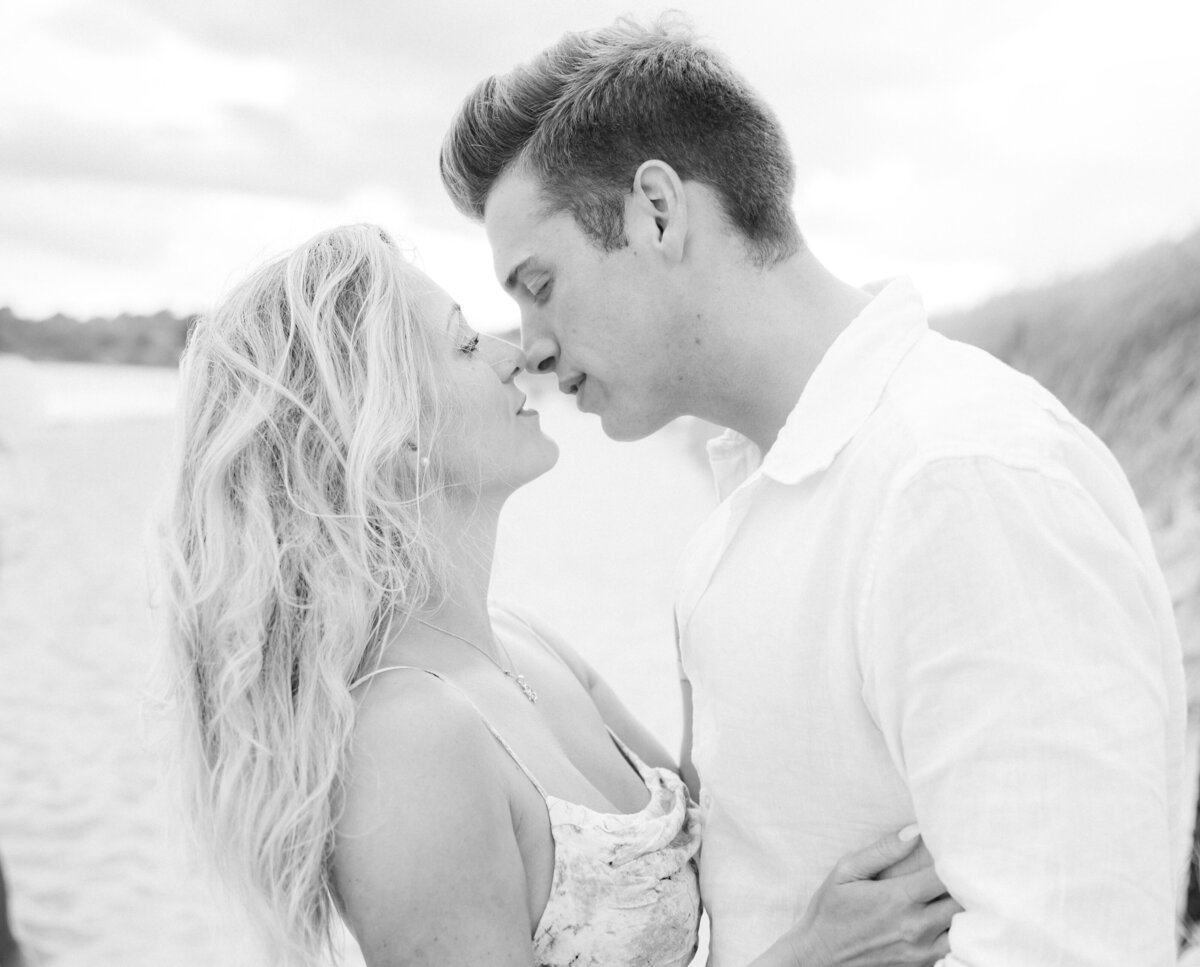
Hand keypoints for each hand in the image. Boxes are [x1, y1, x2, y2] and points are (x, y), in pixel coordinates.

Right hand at [785, 828, 961, 966]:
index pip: (945, 874)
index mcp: (898, 898)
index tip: (957, 845)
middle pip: (963, 901)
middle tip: (967, 865)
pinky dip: (959, 931)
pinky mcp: (922, 965)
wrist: (819, 959)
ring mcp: (922, 950)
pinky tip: (951, 916)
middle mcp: (916, 927)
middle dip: (967, 881)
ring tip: (963, 890)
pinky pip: (955, 947)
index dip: (957, 858)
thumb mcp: (845, 872)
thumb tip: (915, 831)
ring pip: (965, 927)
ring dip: (967, 908)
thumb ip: (882, 851)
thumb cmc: (830, 912)